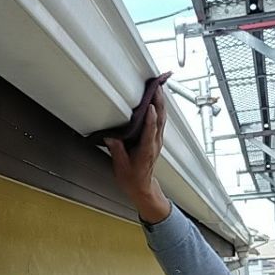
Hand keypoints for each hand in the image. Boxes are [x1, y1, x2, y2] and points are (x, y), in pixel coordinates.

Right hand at [104, 86, 170, 222]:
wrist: (142, 187)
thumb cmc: (132, 179)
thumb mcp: (121, 166)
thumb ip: (117, 150)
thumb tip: (111, 137)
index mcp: (146, 150)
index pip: (150, 131)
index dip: (150, 119)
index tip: (149, 106)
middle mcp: (155, 143)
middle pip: (160, 119)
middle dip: (159, 102)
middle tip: (157, 87)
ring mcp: (157, 140)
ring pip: (163, 118)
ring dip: (161, 102)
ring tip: (158, 88)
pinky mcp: (156, 138)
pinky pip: (161, 121)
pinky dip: (160, 108)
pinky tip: (157, 101)